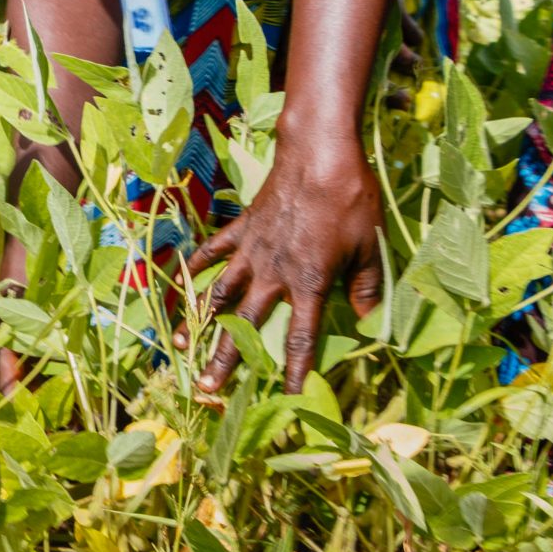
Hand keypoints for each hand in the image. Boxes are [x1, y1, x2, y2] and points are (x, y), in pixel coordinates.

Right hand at [185, 135, 385, 393]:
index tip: (284, 397)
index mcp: (309, 282)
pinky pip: (214, 250)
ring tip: (181, 342)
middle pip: (245, 325)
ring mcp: (253, 250)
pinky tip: (182, 279)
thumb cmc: (351, 201)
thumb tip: (369, 322)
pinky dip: (197, 265)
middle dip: (226, 359)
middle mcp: (274, 272)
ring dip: (200, 320)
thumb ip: (366, 288)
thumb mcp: (370, 247)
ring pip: (220, 293)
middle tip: (207, 387)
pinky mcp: (243, 227)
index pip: (300, 337)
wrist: (320, 155)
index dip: (293, 370)